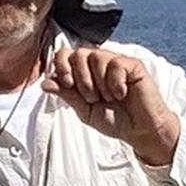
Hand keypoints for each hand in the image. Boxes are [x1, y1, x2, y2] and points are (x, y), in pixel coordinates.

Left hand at [42, 47, 179, 165]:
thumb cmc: (114, 120)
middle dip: (82, 79)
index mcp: (84, 72)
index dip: (62, 65)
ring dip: (99, 83)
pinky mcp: (133, 65)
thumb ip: (66, 95)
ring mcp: (116, 62)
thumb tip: (46, 83)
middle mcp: (99, 64)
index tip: (67, 84)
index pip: (65, 54)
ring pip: (97, 56)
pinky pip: (116, 63)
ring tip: (110, 97)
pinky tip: (122, 93)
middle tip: (93, 97)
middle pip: (79, 53)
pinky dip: (116, 82)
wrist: (139, 131)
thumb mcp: (84, 111)